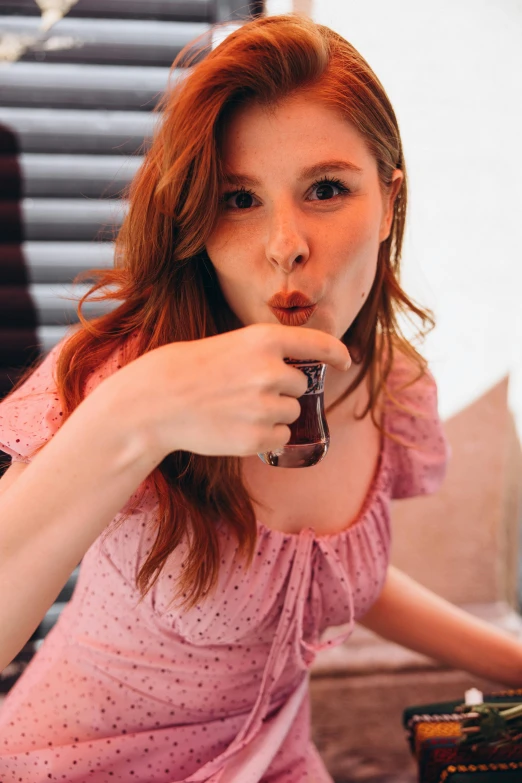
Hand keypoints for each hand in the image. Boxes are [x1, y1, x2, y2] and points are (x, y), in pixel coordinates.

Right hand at [104, 323, 350, 459]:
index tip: (345, 361)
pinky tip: (237, 428)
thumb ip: (267, 355)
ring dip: (274, 414)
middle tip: (246, 391)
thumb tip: (302, 375)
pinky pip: (282, 439)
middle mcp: (269, 370)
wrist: (156, 401)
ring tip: (236, 410)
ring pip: (292, 414)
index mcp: (264, 339)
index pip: (317, 344)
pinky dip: (267, 437)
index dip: (336, 353)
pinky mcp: (256, 437)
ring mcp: (264, 406)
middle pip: (301, 386)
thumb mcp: (231, 346)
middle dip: (283, 390)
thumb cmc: (191, 370)